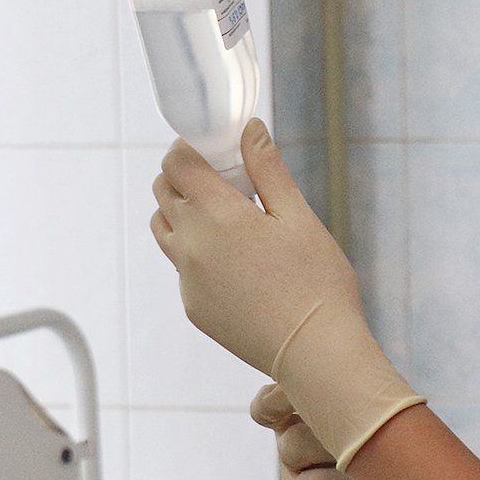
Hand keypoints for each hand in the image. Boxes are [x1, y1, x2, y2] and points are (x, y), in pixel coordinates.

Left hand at [150, 119, 360, 376]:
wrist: (314, 351)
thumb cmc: (316, 282)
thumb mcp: (298, 216)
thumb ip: (267, 169)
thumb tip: (249, 128)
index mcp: (216, 214)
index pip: (176, 163)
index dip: (190, 146)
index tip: (214, 147)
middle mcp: (190, 244)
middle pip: (163, 191)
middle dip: (186, 175)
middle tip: (226, 179)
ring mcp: (187, 279)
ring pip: (164, 229)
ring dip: (184, 212)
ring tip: (227, 219)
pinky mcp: (193, 306)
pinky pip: (182, 266)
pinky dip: (199, 252)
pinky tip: (239, 262)